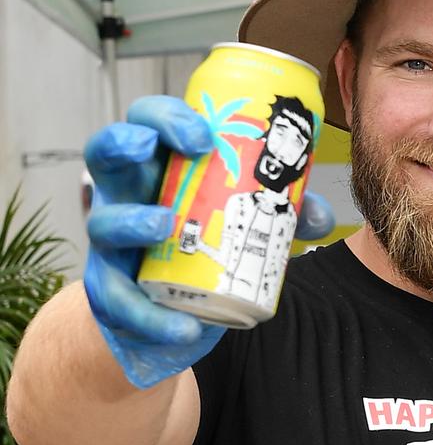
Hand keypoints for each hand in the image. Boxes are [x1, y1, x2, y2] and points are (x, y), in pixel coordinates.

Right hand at [84, 96, 335, 388]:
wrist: (184, 314)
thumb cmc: (214, 245)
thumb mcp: (254, 223)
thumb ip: (287, 214)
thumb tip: (319, 216)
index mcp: (164, 167)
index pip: (150, 122)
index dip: (166, 118)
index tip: (202, 134)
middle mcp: (129, 195)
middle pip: (106, 151)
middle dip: (123, 142)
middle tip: (153, 148)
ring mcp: (114, 241)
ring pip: (101, 222)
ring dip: (130, 220)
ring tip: (164, 226)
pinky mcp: (112, 289)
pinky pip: (120, 300)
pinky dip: (151, 315)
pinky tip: (184, 326)